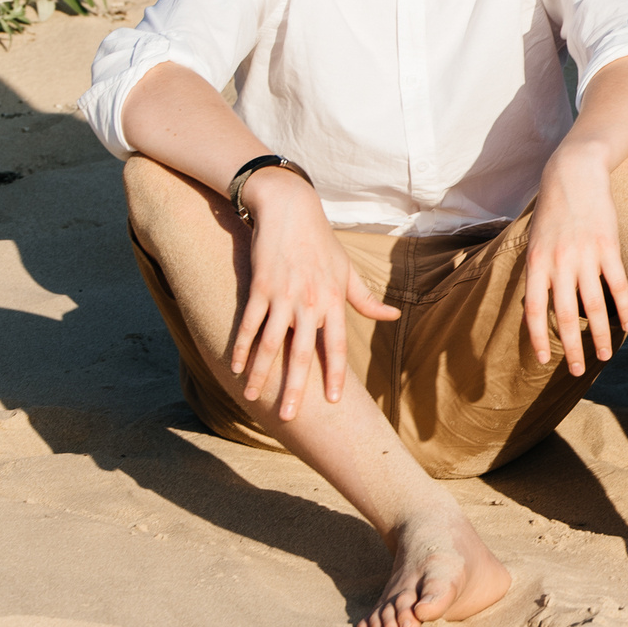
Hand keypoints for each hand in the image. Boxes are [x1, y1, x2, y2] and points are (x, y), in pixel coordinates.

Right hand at [229, 170, 397, 420]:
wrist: (291, 210)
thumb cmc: (322, 243)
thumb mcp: (346, 271)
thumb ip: (365, 299)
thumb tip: (392, 316)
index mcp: (333, 301)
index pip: (336, 345)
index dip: (336, 374)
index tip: (335, 402)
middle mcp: (310, 302)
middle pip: (302, 353)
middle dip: (295, 387)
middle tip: (290, 417)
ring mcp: (283, 295)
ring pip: (269, 343)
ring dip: (261, 374)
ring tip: (254, 398)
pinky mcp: (260, 287)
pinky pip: (248, 323)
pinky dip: (240, 347)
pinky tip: (235, 368)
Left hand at [526, 141, 627, 374]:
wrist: (574, 174)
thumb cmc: (552, 209)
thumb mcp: (535, 240)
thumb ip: (538, 271)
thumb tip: (538, 305)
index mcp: (537, 263)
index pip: (534, 309)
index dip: (538, 337)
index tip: (544, 360)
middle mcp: (560, 262)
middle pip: (567, 315)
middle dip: (573, 347)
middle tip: (577, 371)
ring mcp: (586, 255)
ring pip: (594, 305)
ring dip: (601, 335)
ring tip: (606, 356)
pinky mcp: (609, 247)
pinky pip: (618, 285)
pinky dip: (625, 308)